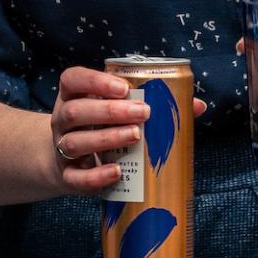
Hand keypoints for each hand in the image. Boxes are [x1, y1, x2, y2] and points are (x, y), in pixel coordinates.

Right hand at [49, 66, 206, 195]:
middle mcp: (62, 120)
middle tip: (144, 113)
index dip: (95, 81)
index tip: (123, 87)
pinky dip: (96, 176)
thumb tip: (196, 105)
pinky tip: (117, 172)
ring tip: (136, 136)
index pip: (74, 80)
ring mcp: (61, 149)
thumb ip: (153, 103)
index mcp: (74, 96)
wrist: (72, 162)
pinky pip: (76, 178)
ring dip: (107, 138)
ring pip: (75, 142)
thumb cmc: (102, 127)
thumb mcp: (118, 110)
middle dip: (110, 111)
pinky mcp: (67, 176)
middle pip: (76, 111)